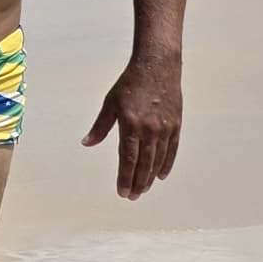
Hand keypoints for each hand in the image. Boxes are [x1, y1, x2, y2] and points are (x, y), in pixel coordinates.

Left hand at [83, 54, 181, 200]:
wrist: (157, 65)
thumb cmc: (130, 82)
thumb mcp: (110, 102)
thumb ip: (100, 126)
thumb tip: (87, 143)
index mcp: (131, 124)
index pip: (127, 159)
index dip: (125, 178)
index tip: (122, 192)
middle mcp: (149, 129)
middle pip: (144, 164)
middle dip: (137, 183)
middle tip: (132, 196)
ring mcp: (164, 128)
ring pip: (158, 160)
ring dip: (150, 177)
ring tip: (143, 189)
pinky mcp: (175, 124)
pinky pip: (171, 150)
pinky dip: (166, 164)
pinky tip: (161, 175)